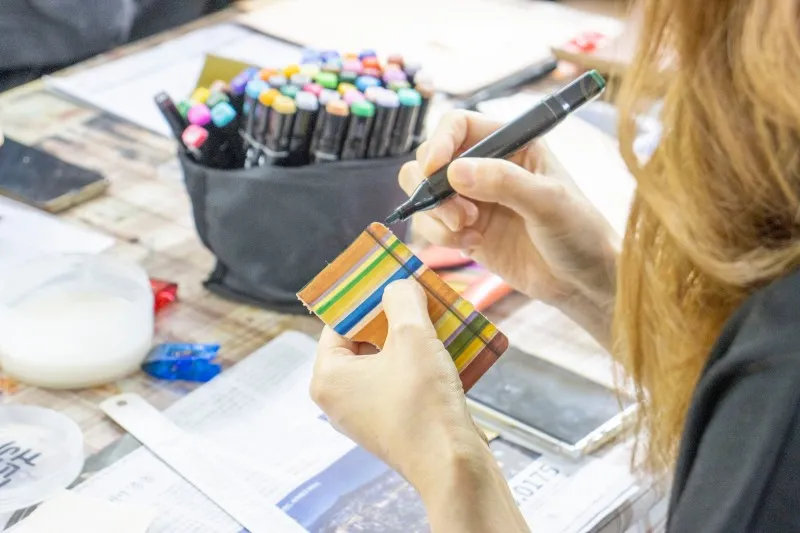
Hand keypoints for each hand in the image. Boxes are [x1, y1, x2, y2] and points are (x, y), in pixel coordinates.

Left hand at [310, 279, 485, 489]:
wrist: (453, 466)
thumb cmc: (423, 402)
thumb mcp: (412, 336)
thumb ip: (401, 300)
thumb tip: (397, 285)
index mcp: (328, 377)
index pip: (339, 323)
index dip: (366, 300)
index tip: (390, 281)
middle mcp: (339, 399)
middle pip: (363, 342)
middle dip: (392, 318)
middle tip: (416, 295)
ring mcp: (365, 415)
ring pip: (386, 362)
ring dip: (411, 339)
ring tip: (435, 317)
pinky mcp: (392, 426)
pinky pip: (400, 383)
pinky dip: (419, 364)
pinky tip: (446, 349)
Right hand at [400, 110, 619, 311]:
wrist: (583, 281)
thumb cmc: (579, 231)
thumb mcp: (549, 201)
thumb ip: (504, 182)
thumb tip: (454, 171)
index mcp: (510, 143)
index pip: (458, 126)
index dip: (439, 142)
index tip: (433, 169)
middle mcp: (486, 167)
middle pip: (430, 158)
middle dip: (432, 186)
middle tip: (458, 214)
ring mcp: (472, 200)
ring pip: (425, 194)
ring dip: (436, 215)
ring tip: (467, 231)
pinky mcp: (464, 231)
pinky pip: (431, 226)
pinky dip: (441, 236)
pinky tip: (472, 245)